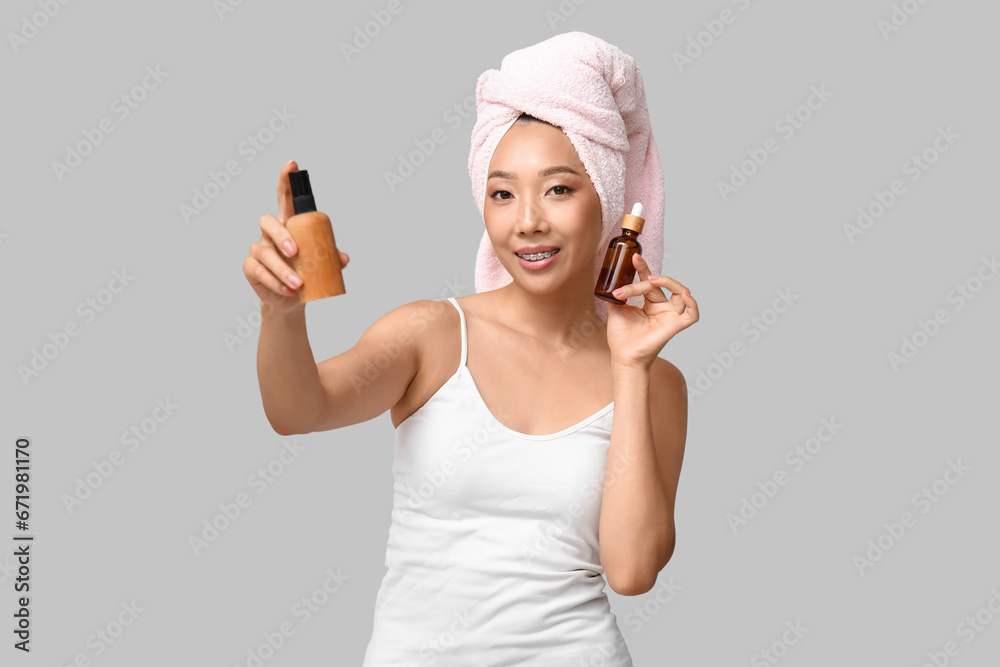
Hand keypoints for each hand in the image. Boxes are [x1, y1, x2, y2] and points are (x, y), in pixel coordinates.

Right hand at [242, 160, 349, 315]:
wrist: (290, 299)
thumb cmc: (305, 274)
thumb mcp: (321, 264)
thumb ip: (331, 258)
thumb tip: (343, 258)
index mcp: (288, 225)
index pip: (286, 199)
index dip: (287, 181)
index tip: (292, 165)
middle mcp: (270, 233)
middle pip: (268, 222)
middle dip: (282, 235)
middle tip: (296, 252)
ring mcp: (259, 249)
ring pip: (266, 252)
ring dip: (282, 269)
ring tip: (298, 283)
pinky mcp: (251, 267)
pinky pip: (260, 271)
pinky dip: (275, 281)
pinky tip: (287, 290)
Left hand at [605, 253, 698, 369]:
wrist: (622, 356)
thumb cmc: (621, 337)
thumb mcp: (616, 309)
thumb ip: (620, 294)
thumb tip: (614, 281)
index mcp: (650, 303)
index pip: (650, 281)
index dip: (644, 268)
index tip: (634, 257)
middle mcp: (662, 308)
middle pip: (661, 285)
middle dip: (644, 280)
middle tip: (626, 290)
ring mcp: (670, 316)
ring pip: (681, 293)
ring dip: (669, 282)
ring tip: (653, 280)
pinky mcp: (675, 326)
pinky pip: (693, 314)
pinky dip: (693, 304)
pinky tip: (685, 295)